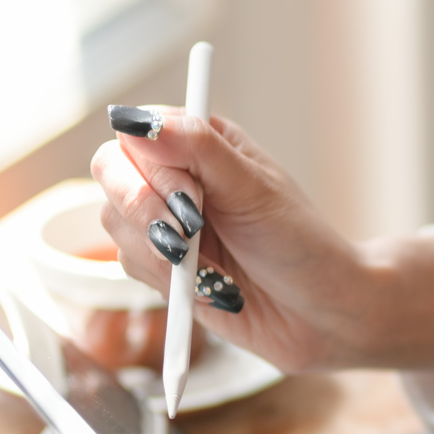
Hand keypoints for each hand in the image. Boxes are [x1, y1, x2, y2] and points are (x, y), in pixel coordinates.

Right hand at [90, 108, 433, 371]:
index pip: (136, 135)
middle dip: (147, 211)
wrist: (322, 313)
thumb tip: (139, 120)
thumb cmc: (301, 244)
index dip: (152, 169)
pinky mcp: (161, 265)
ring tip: (214, 267)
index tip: (193, 199)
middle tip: (193, 236)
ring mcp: (165, 221)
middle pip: (111, 175)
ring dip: (162, 251)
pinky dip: (168, 280)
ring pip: (115, 223)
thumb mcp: (254, 188)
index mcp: (200, 143)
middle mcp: (177, 177)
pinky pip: (130, 265)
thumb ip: (197, 148)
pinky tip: (211, 287)